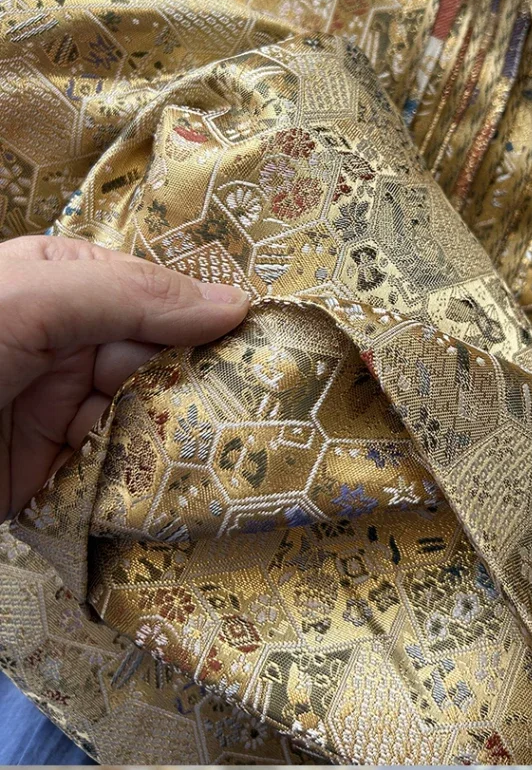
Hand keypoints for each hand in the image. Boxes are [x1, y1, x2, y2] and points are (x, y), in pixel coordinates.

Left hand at [0, 236, 248, 519]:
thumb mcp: (29, 299)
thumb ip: (128, 295)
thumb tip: (234, 302)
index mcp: (59, 285)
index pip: (153, 295)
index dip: (206, 315)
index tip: (264, 341)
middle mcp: (65, 345)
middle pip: (160, 360)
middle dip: (205, 383)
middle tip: (264, 405)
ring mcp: (60, 413)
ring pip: (149, 420)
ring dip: (186, 437)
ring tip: (239, 451)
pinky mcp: (53, 474)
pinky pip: (119, 472)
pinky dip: (151, 482)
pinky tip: (186, 484)